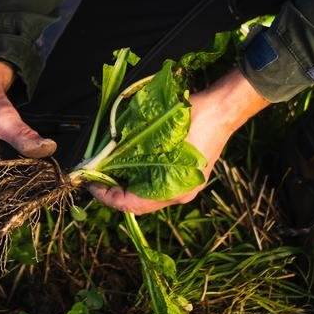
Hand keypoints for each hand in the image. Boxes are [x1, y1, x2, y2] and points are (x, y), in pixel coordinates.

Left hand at [87, 67, 269, 214]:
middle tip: (94, 176)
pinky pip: (155, 186)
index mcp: (175, 189)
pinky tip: (126, 164)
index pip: (130, 204)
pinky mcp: (185, 178)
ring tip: (106, 169)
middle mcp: (180, 194)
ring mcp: (185, 187)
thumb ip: (132, 147)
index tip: (89, 182)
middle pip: (137, 204)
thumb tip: (104, 156)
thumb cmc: (194, 116)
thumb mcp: (158, 130)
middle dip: (112, 191)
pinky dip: (137, 179)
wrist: (223, 109)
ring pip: (145, 196)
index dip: (105, 195)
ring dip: (124, 185)